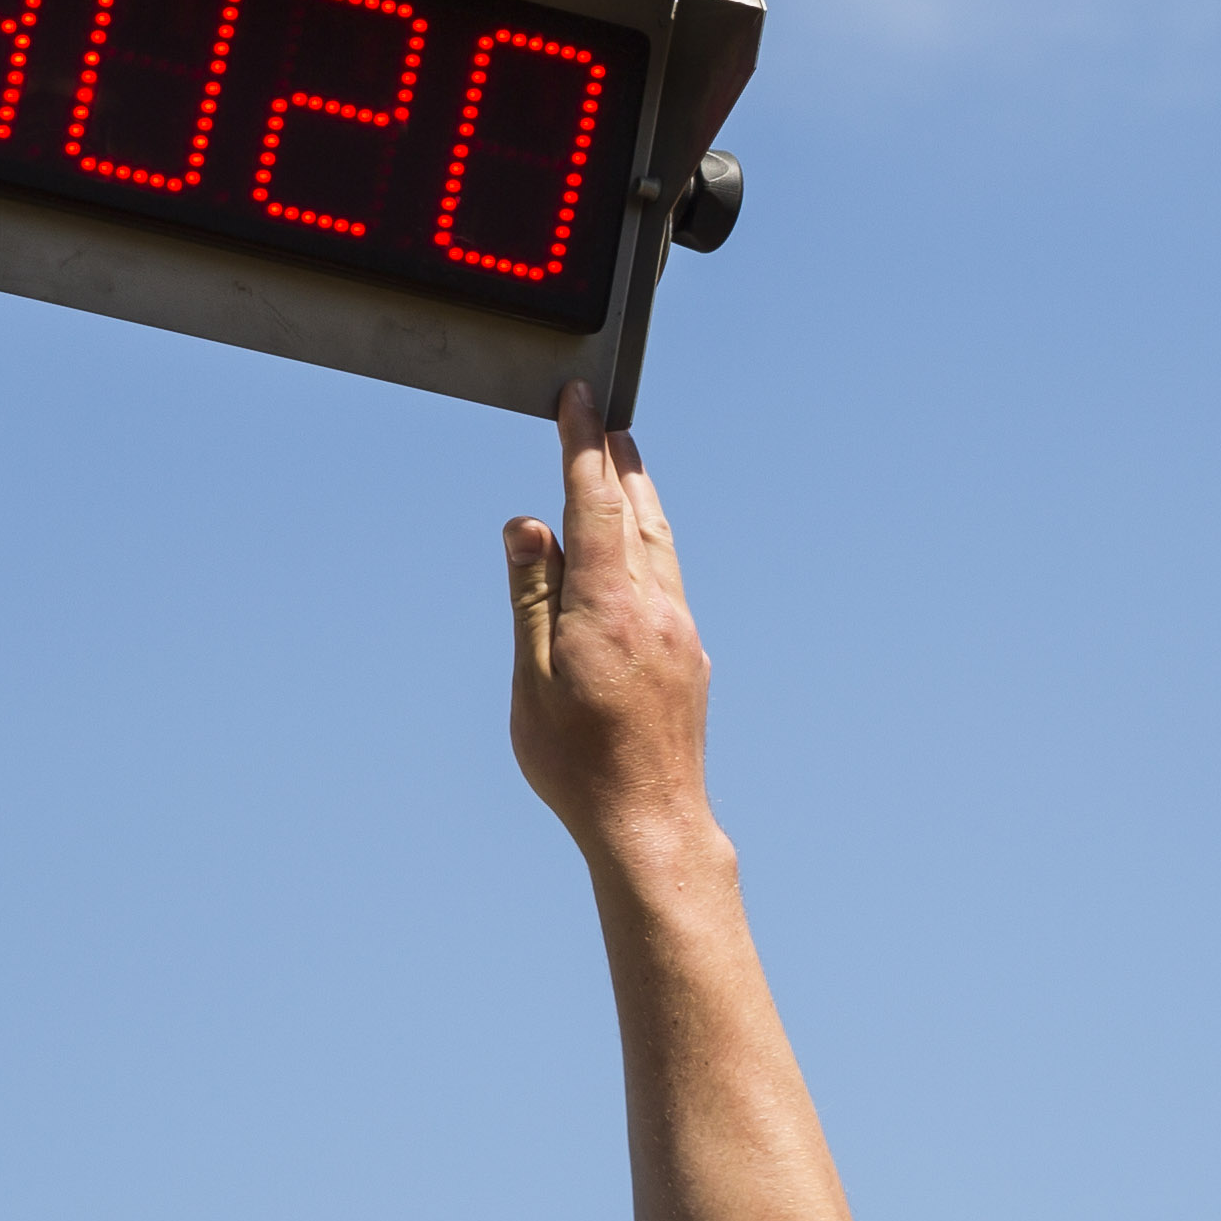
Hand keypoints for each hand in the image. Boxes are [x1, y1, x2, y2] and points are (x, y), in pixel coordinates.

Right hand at [506, 383, 719, 876]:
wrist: (651, 820)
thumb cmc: (577, 761)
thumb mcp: (533, 679)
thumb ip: (531, 596)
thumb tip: (529, 524)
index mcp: (609, 605)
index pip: (596, 502)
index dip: (583, 446)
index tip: (578, 400)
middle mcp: (656, 607)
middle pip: (637, 512)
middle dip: (617, 460)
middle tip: (603, 417)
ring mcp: (680, 631)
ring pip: (661, 544)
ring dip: (641, 497)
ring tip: (626, 462)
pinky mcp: (690, 656)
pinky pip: (669, 579)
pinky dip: (651, 544)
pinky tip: (641, 548)